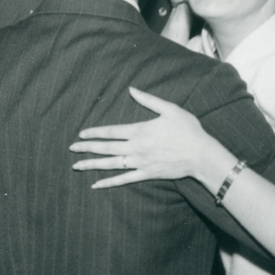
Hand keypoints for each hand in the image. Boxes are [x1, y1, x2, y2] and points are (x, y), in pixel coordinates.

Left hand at [68, 87, 229, 188]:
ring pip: (110, 164)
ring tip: (76, 166)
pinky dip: (109, 183)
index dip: (94, 132)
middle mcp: (136, 148)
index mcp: (139, 131)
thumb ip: (149, 100)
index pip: (110, 132)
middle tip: (71, 149)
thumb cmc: (188, 130)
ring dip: (92, 165)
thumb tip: (132, 89)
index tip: (81, 133)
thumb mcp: (170, 109)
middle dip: (87, 148)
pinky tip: (96, 185)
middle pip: (106, 148)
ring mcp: (140, 163)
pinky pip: (123, 180)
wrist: (202, 155)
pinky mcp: (146, 174)